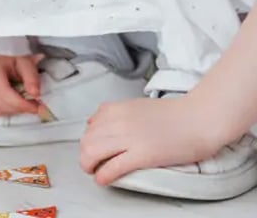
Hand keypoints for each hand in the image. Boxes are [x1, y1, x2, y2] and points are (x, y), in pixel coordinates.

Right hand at [0, 54, 44, 116]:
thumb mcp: (25, 63)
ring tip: (21, 103)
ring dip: (11, 110)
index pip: (4, 94)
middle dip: (18, 108)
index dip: (22, 104)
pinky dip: (3, 110)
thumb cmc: (10, 59)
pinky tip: (10, 103)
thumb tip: (35, 94)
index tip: (37, 106)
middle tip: (33, 106)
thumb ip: (32, 78)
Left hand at [80, 94, 227, 184]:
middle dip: (85, 155)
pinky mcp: (142, 155)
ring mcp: (129, 138)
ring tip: (95, 172)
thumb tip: (94, 123)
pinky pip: (112, 167)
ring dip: (89, 166)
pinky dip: (102, 176)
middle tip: (91, 164)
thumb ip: (115, 114)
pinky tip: (103, 179)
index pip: (88, 127)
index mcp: (116, 109)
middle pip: (86, 141)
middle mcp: (118, 121)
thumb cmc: (174, 115)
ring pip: (92, 153)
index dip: (88, 141)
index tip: (92, 149)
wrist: (200, 118)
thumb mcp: (136, 106)